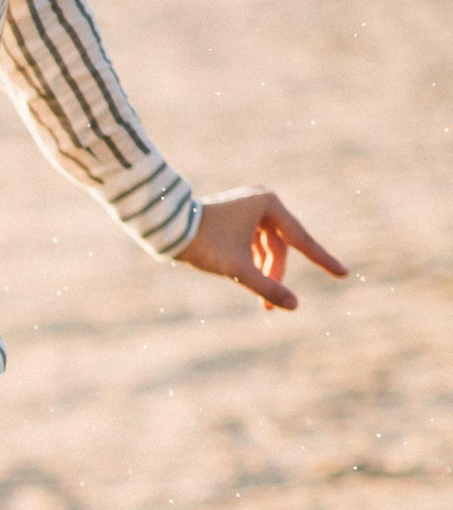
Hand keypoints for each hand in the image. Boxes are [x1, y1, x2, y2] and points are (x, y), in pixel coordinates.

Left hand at [174, 186, 347, 311]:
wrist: (166, 229)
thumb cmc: (203, 244)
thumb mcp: (238, 270)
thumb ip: (267, 287)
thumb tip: (293, 306)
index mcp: (269, 204)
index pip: (301, 239)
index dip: (322, 260)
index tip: (343, 274)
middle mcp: (262, 200)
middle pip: (280, 246)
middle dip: (274, 275)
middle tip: (269, 309)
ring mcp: (248, 207)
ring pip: (265, 246)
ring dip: (263, 272)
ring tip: (259, 303)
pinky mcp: (235, 216)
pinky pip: (252, 242)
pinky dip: (252, 262)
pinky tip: (248, 280)